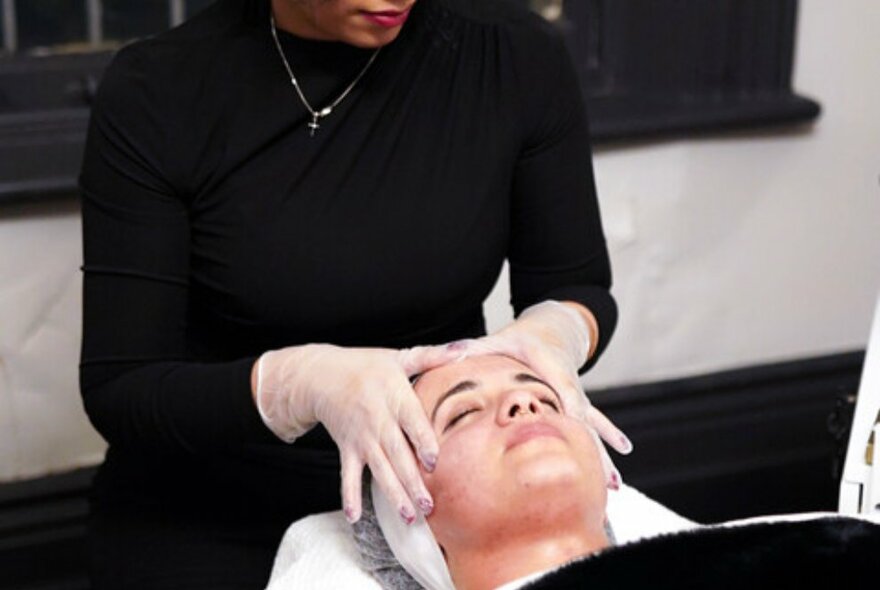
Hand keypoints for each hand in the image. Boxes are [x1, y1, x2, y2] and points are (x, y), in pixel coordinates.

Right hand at [254, 343, 462, 523]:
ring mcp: (361, 437)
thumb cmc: (366, 366)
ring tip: (408, 517)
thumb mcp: (398, 357)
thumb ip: (431, 357)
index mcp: (394, 396)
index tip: (433, 461)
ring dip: (393, 494)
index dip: (422, 441)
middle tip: (428, 505)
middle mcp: (378, 420)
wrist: (321, 375)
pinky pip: (347, 475)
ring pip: (379, 469)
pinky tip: (354, 516)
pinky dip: (349, 495)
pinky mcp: (347, 448)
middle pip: (397, 454)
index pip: (411, 421)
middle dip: (412, 481)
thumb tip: (464, 349)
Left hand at [463, 300, 631, 486]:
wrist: (554, 330)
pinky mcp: (579, 408)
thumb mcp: (499, 339)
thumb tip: (450, 350)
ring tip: (613, 485)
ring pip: (592, 432)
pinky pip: (593, 432)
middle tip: (603, 480)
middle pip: (583, 422)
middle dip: (593, 450)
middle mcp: (570, 389)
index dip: (571, 414)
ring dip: (602, 460)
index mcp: (553, 372)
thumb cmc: (521, 339)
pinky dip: (602, 454)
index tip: (575, 437)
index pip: (564, 394)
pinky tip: (612, 479)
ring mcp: (577, 401)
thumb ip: (474, 347)